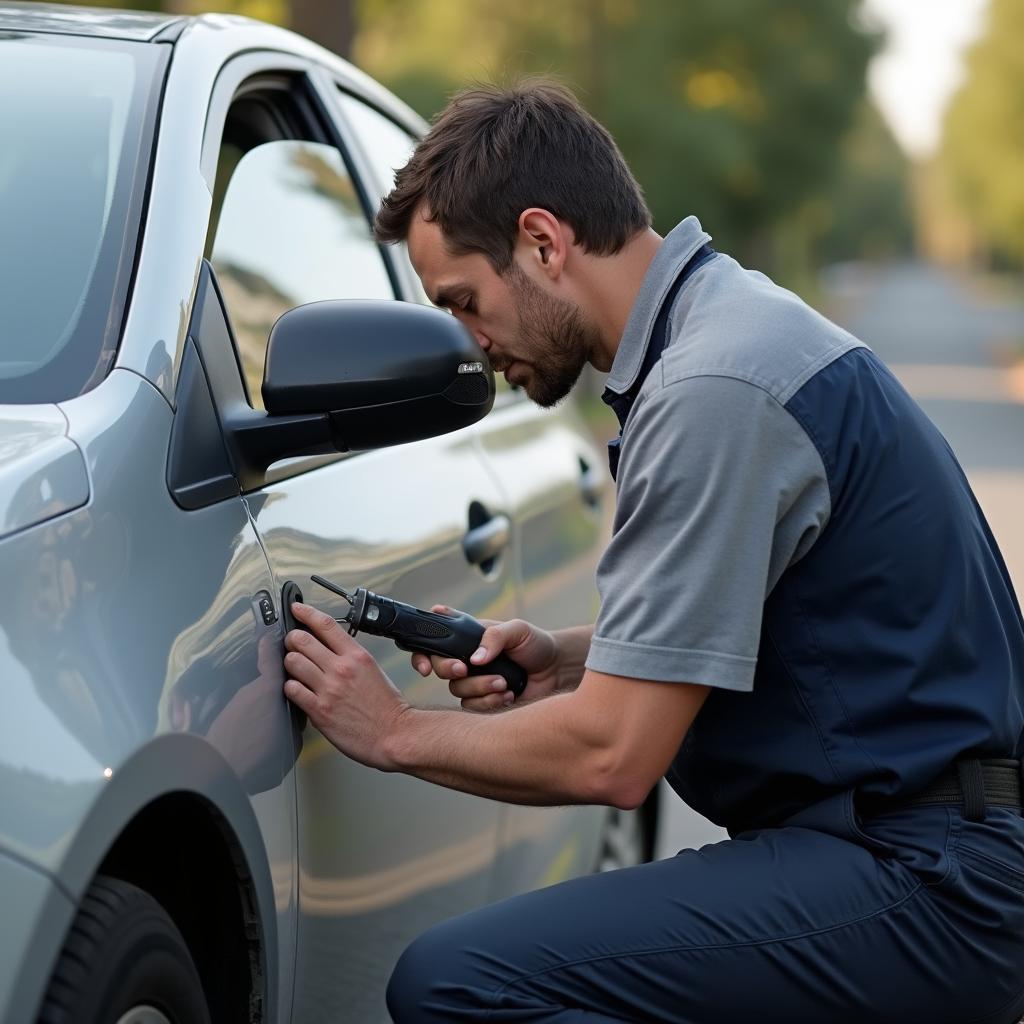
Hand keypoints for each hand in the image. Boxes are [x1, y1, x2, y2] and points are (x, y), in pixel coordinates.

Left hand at [283, 602, 408, 768]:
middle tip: (293, 644)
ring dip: (290, 664)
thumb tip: (327, 647)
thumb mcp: (373, 670)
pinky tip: (298, 689)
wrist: (394, 735)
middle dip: (292, 639)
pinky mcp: (319, 710)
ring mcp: (329, 689)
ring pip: (292, 662)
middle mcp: (341, 669)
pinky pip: (292, 689)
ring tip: (296, 669)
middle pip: (301, 639)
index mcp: (356, 656)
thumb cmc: (386, 707)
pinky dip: (290, 687)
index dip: (306, 612)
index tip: (297, 608)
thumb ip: (349, 656)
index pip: (326, 625)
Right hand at [410, 608, 559, 710]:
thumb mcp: (517, 630)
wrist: (556, 671)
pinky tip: (508, 695)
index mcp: (468, 638)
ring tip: (504, 683)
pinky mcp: (483, 702)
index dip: (422, 653)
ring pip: (457, 690)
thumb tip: (475, 658)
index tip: (425, 664)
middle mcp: (466, 660)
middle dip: (449, 669)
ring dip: (480, 687)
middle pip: (439, 668)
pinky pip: (472, 707)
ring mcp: (473, 682)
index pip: (434, 642)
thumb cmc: (536, 644)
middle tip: (466, 669)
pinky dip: (490, 702)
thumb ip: (494, 637)